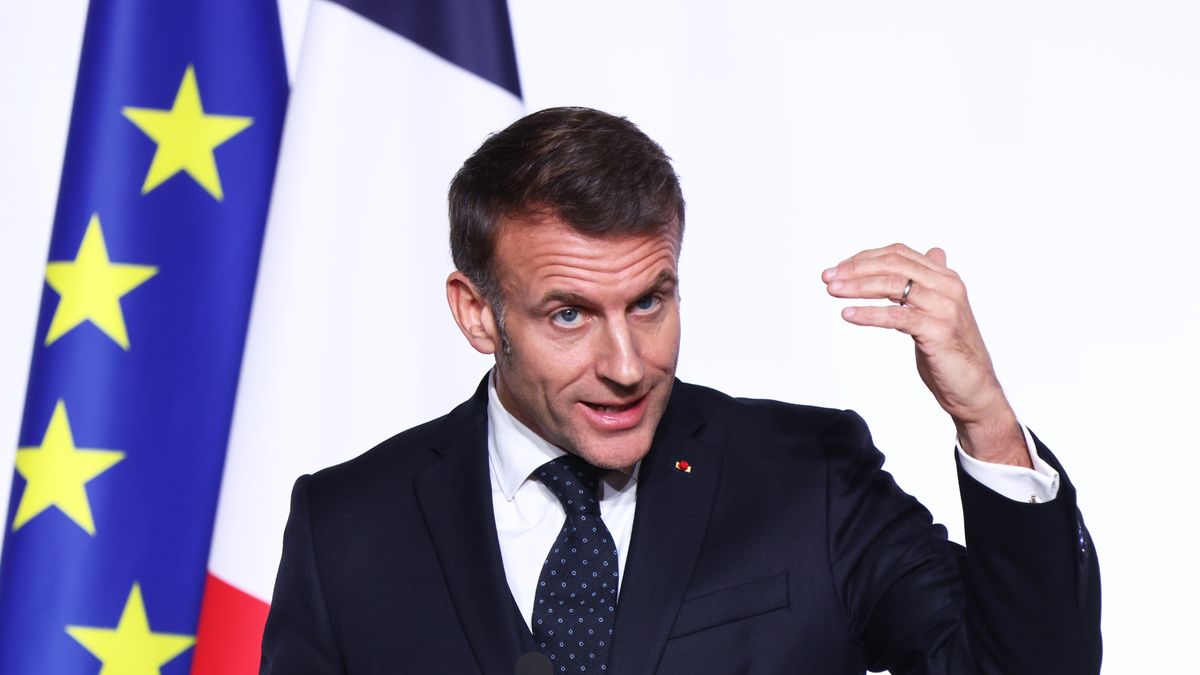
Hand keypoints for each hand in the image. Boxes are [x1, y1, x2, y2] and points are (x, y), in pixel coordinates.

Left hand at [821, 244, 1029, 466]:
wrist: (973, 388)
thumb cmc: (951, 350)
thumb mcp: (939, 309)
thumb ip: (931, 283)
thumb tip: (933, 251)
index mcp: (946, 278)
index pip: (899, 254)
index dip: (865, 258)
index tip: (838, 268)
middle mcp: (948, 287)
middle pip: (894, 265)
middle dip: (856, 269)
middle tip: (828, 277)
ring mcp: (945, 308)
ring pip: (894, 285)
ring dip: (858, 286)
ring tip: (833, 291)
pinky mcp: (938, 331)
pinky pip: (896, 316)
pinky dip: (869, 313)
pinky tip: (849, 315)